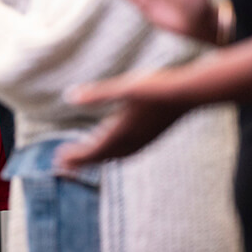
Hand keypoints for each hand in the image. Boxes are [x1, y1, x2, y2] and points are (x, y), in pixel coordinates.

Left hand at [56, 71, 191, 168]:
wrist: (191, 93)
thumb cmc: (157, 88)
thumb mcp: (124, 87)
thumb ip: (97, 94)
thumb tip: (69, 96)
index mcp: (122, 131)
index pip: (94, 150)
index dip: (76, 156)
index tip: (59, 160)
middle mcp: (133, 140)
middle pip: (102, 156)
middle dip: (82, 161)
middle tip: (63, 165)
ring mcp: (145, 140)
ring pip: (117, 156)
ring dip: (98, 158)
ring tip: (85, 159)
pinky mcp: (153, 136)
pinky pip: (129, 152)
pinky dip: (115, 154)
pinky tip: (117, 149)